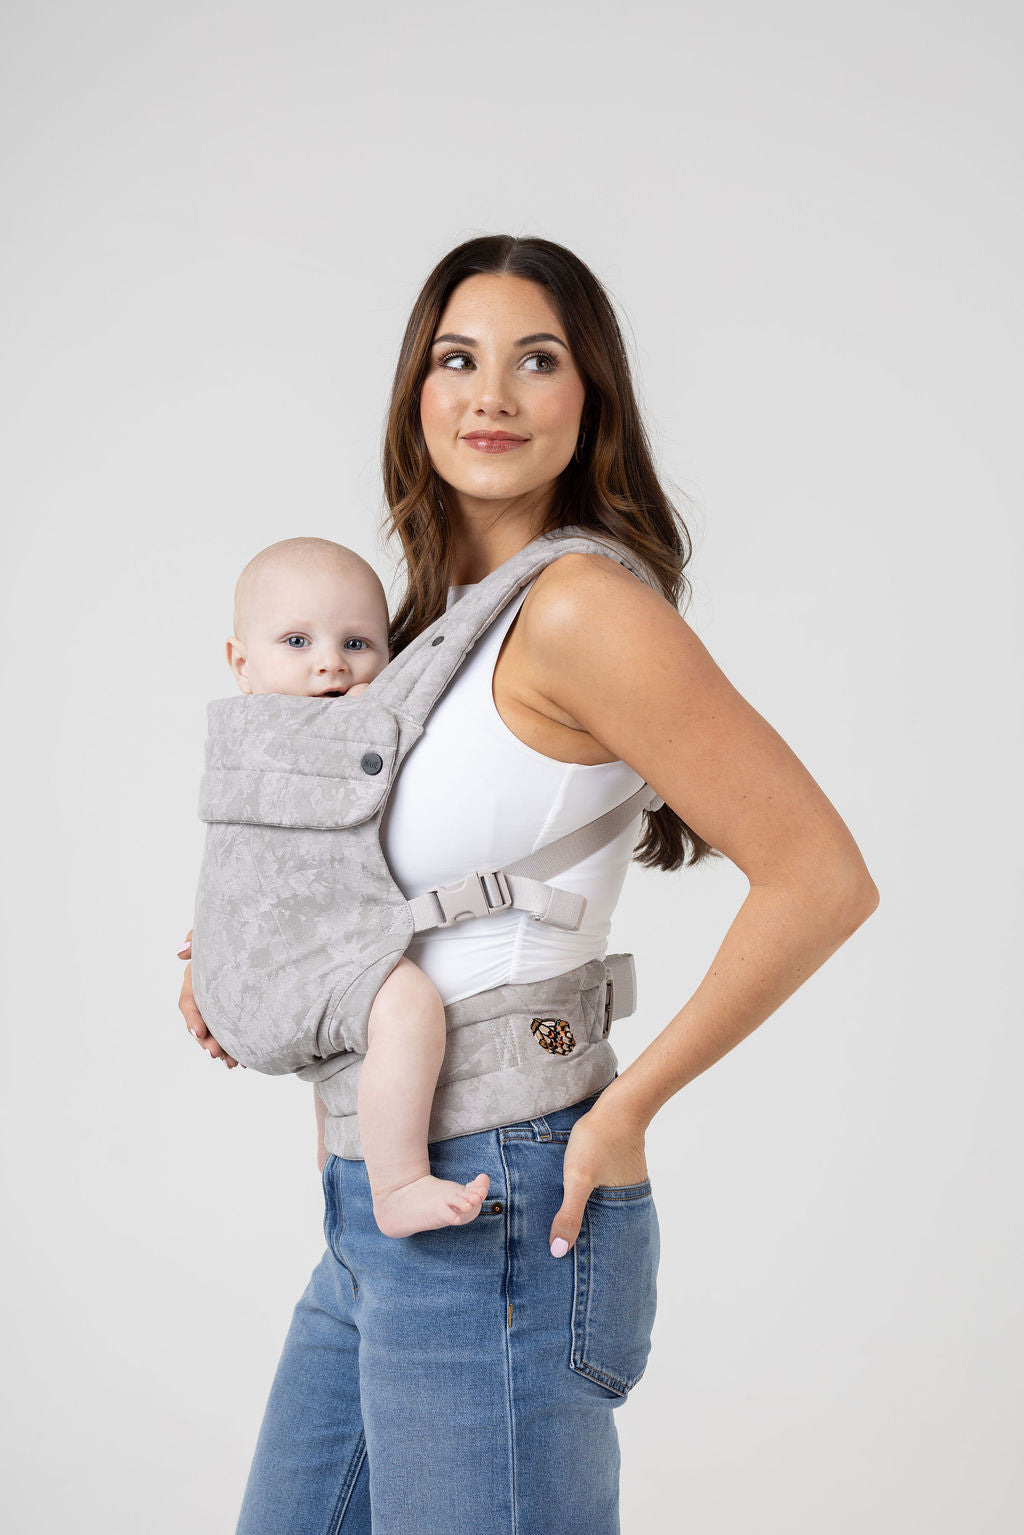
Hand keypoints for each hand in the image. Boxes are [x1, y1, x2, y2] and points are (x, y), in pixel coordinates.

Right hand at [176, 930, 241, 1068]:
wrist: (267, 940)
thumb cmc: (237, 932)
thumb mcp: (214, 931)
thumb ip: (196, 937)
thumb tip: (180, 952)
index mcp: (198, 980)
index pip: (189, 1002)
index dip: (192, 1017)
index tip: (199, 1032)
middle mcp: (208, 996)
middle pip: (201, 1024)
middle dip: (206, 1041)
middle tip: (215, 1053)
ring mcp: (222, 1006)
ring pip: (216, 1033)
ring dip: (222, 1050)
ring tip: (233, 1063)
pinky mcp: (238, 1014)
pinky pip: (233, 1035)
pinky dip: (237, 1049)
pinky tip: (246, 1061)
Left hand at [548, 1081, 649, 1256]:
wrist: (619, 1106)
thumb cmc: (599, 1142)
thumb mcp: (579, 1178)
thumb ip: (570, 1214)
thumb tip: (559, 1252)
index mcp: (621, 1208)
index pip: (606, 1244)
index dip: (589, 1259)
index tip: (571, 1274)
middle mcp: (627, 1200)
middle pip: (603, 1228)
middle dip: (585, 1243)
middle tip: (561, 1256)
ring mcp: (623, 1184)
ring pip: (601, 1209)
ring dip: (585, 1219)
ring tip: (562, 1231)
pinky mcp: (615, 1170)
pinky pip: (600, 1192)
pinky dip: (588, 1200)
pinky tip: (570, 1199)